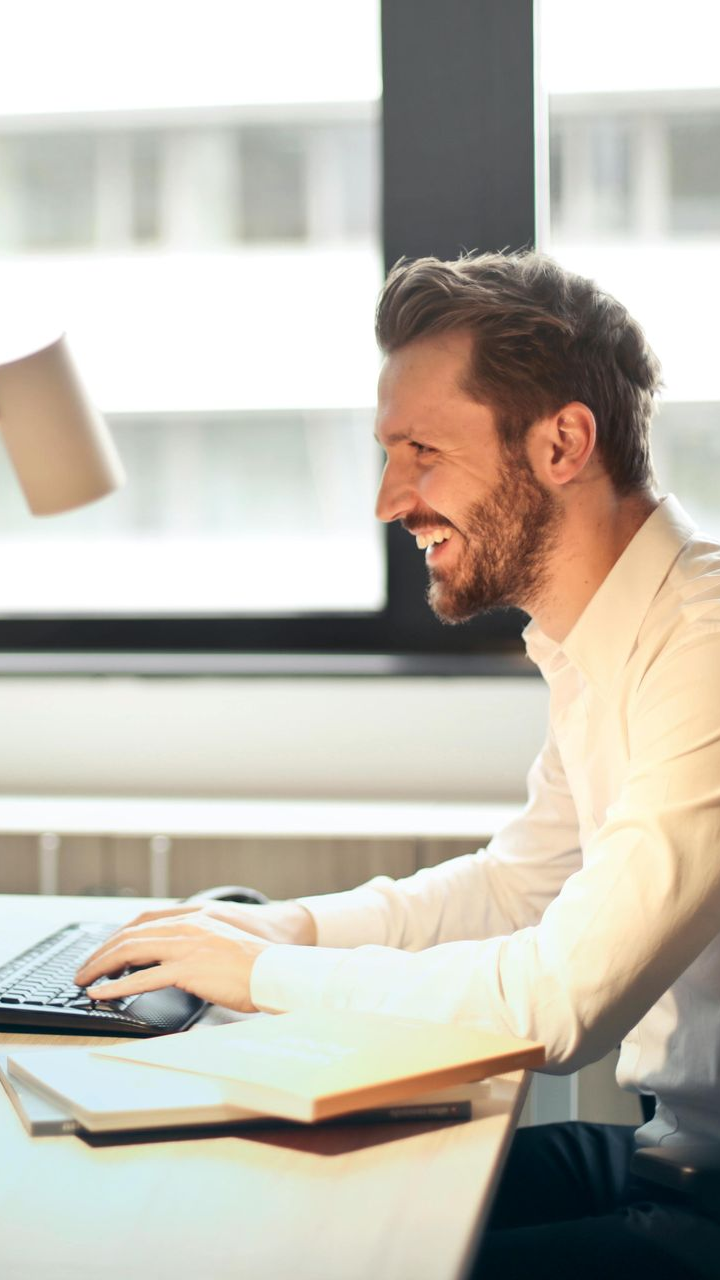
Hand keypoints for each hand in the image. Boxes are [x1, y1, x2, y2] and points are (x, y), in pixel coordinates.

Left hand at [74, 913, 272, 1011]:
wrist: (277, 970)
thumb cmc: (255, 964)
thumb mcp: (221, 943)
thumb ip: (195, 944)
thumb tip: (173, 961)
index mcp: (193, 919)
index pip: (143, 922)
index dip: (118, 936)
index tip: (103, 951)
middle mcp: (186, 927)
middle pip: (130, 935)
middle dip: (101, 953)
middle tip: (84, 969)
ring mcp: (186, 947)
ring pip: (130, 952)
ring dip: (101, 966)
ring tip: (84, 980)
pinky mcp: (187, 970)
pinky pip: (143, 978)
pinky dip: (117, 986)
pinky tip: (101, 993)